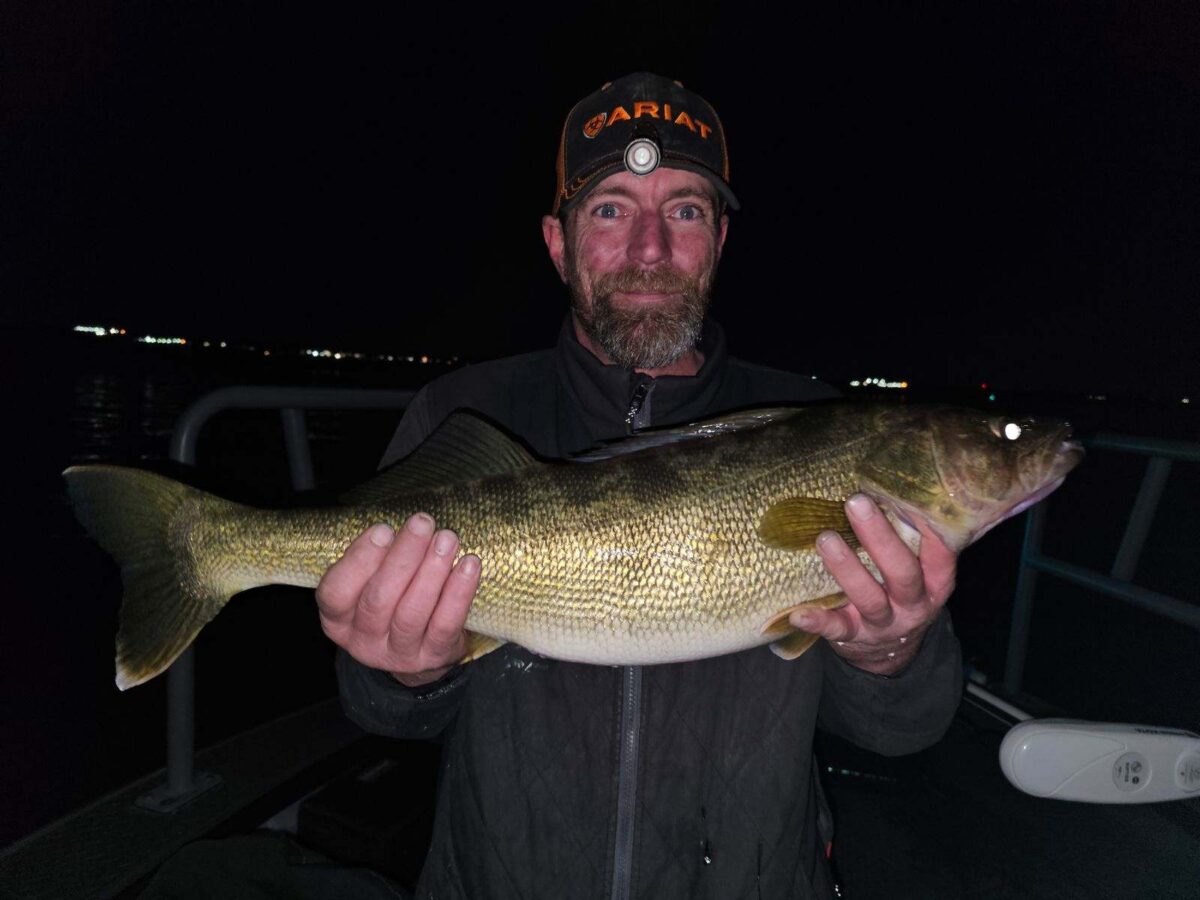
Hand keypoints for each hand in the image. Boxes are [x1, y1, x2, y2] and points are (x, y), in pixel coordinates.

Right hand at [316, 513, 480, 686]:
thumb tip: (401, 528)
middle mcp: (363, 640)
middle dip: (403, 557)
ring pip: (412, 612)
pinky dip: (459, 592)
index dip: (359, 560)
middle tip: (422, 523)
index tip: (384, 529)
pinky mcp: (433, 657)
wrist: (421, 645)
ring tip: (447, 539)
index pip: (336, 592)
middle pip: (379, 599)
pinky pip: (446, 624)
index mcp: (338, 619)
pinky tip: (469, 565)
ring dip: (432, 570)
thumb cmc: (393, 599)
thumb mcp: (371, 582)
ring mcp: (398, 653)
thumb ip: (377, 558)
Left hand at [790, 494, 956, 674]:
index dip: (930, 527)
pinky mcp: (855, 636)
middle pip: (902, 572)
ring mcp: (885, 623)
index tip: (909, 495)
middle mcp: (914, 602)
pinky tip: (799, 612)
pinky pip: (837, 629)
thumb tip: (890, 479)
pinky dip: (818, 621)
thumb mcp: (918, 567)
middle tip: (856, 503)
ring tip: (824, 539)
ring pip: (869, 598)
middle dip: (880, 537)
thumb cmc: (899, 589)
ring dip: (846, 568)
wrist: (891, 652)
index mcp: (935, 580)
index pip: (940, 553)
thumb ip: (909, 535)